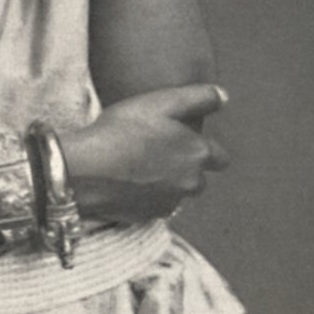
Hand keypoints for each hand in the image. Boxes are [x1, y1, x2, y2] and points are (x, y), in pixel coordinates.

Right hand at [60, 84, 230, 222]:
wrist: (89, 170)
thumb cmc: (124, 130)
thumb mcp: (161, 101)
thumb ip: (198, 98)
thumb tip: (224, 96)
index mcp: (197, 154)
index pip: (220, 157)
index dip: (205, 147)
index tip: (186, 139)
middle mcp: (190, 183)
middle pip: (199, 178)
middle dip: (187, 167)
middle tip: (159, 149)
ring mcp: (170, 203)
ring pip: (178, 192)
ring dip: (168, 182)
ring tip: (140, 163)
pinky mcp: (149, 217)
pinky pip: (156, 205)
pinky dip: (148, 195)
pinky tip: (129, 180)